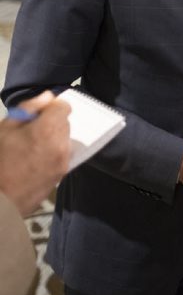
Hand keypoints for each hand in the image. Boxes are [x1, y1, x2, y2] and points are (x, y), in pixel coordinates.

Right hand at [0, 91, 70, 215]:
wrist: (1, 198)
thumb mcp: (6, 128)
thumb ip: (29, 108)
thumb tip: (47, 96)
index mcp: (48, 129)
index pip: (64, 107)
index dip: (52, 107)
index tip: (40, 112)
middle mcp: (61, 144)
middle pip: (65, 123)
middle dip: (51, 123)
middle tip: (31, 130)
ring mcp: (63, 161)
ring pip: (65, 139)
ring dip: (53, 138)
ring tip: (32, 146)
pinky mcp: (62, 174)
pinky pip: (62, 155)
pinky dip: (53, 152)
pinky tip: (35, 158)